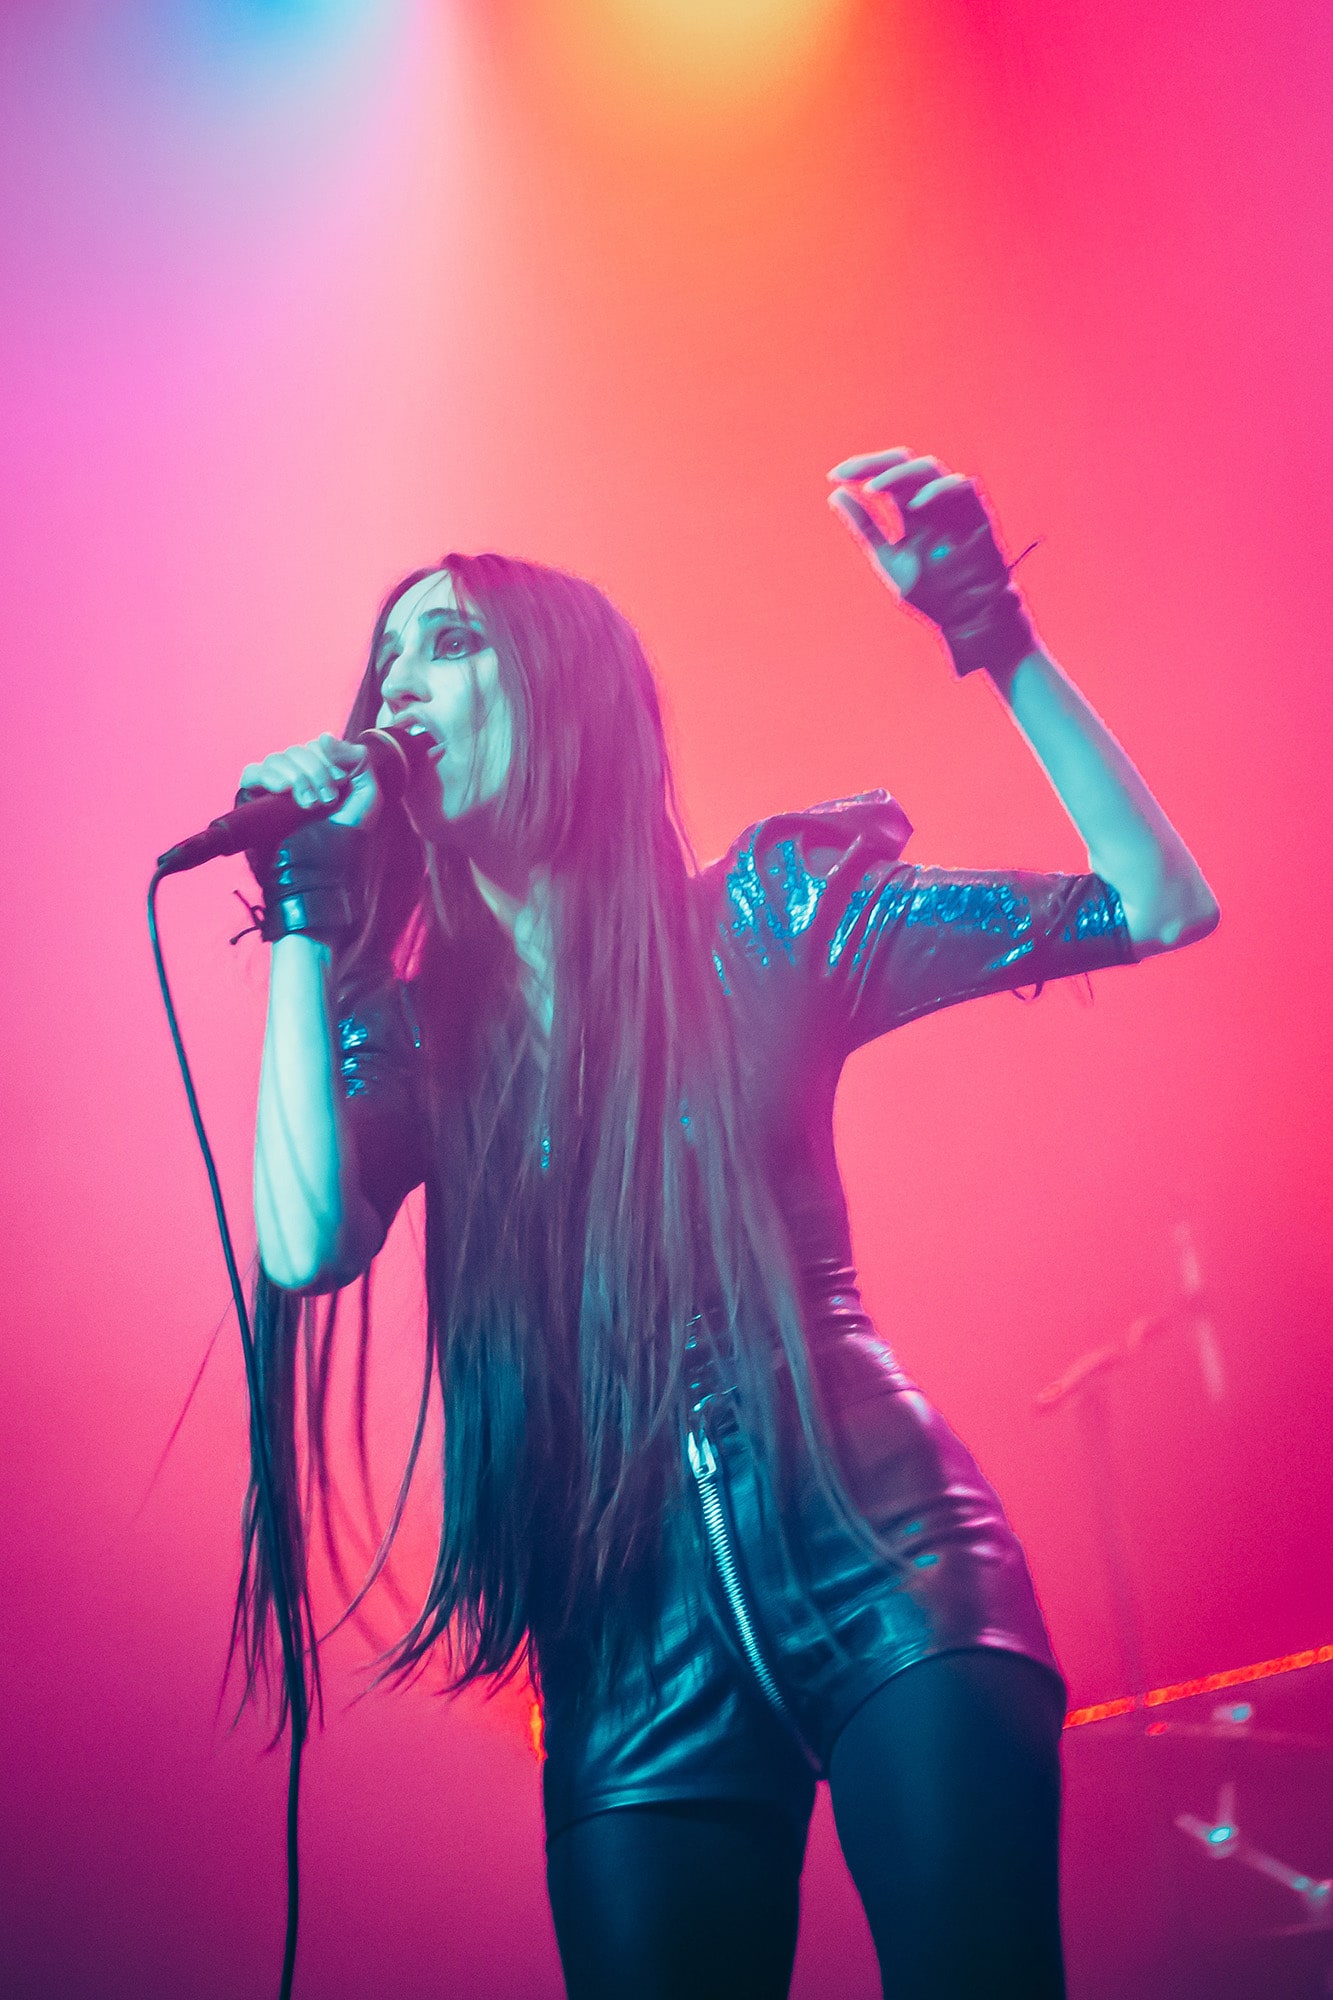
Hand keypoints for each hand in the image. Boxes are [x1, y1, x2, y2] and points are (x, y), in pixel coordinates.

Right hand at [237, 732, 379, 827]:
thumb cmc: (347, 836)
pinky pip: (252, 772)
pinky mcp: (254, 799)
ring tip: (309, 805)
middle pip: (297, 750)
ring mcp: (274, 787)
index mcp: (320, 773)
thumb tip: (323, 737)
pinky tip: (283, 790)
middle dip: (315, 771)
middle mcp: (296, 777)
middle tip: (327, 799)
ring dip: (297, 777)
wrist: (325, 867)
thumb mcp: (366, 793)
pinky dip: (267, 775)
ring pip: (277, 759)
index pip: (315, 746)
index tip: (341, 782)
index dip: (328, 758)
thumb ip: (355, 758)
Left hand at [826, 449, 1035, 677]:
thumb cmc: (931, 592)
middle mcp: (931, 502)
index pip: (885, 475)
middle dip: (874, 463)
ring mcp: (954, 505)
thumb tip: (836, 494)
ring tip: (874, 489)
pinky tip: (916, 505)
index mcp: (910, 509)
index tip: (834, 476)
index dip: (862, 469)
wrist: (968, 616)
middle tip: (849, 473)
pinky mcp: (977, 514)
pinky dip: (937, 490)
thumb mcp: (888, 557)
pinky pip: (962, 486)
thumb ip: (865, 527)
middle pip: (904, 464)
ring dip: (899, 475)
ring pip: (929, 469)